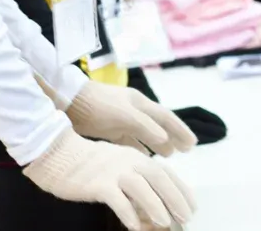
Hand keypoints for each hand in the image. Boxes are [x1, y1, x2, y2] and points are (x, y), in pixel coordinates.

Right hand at [23, 129, 195, 229]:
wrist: (59, 155)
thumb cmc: (90, 164)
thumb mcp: (119, 164)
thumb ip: (136, 177)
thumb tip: (154, 199)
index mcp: (137, 158)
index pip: (166, 173)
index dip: (182, 190)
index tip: (192, 206)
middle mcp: (129, 162)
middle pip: (159, 179)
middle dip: (176, 198)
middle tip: (186, 217)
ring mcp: (114, 172)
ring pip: (141, 188)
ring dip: (155, 206)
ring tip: (165, 223)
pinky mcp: (98, 184)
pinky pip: (116, 199)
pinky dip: (127, 212)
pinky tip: (134, 227)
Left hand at [66, 81, 197, 156]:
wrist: (68, 102)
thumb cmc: (98, 105)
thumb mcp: (124, 115)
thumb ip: (145, 126)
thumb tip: (165, 139)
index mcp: (140, 103)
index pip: (166, 117)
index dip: (180, 130)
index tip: (192, 143)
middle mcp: (134, 111)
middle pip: (159, 125)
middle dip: (173, 137)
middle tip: (186, 150)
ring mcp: (122, 120)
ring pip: (145, 134)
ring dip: (158, 144)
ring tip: (169, 156)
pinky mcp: (109, 129)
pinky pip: (130, 141)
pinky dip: (139, 149)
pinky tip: (144, 158)